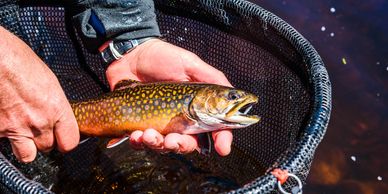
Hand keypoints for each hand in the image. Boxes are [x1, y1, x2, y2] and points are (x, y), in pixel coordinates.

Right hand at [0, 27, 78, 162]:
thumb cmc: (17, 59)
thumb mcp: (48, 80)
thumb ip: (54, 103)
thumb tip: (54, 111)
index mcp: (56, 108)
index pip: (70, 141)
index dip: (65, 141)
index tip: (62, 138)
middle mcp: (39, 122)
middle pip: (48, 147)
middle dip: (43, 139)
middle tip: (36, 127)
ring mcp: (15, 128)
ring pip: (27, 154)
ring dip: (24, 146)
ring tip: (20, 130)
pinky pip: (3, 143)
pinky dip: (2, 135)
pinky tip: (2, 120)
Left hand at [103, 39, 232, 155]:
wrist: (131, 55)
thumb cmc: (162, 58)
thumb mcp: (190, 64)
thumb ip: (212, 78)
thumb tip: (235, 94)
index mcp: (197, 108)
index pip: (215, 129)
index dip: (222, 140)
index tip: (222, 148)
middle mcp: (181, 120)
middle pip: (188, 144)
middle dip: (181, 146)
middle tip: (173, 139)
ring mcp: (160, 125)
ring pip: (164, 147)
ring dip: (157, 145)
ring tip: (148, 133)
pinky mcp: (140, 126)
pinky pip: (141, 143)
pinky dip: (139, 142)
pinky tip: (136, 133)